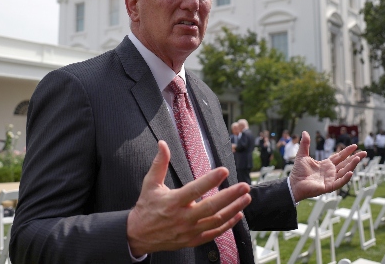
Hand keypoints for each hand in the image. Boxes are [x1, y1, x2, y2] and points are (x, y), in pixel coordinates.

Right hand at [127, 140, 250, 256]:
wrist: (139, 235)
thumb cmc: (146, 207)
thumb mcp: (150, 183)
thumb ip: (159, 163)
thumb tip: (163, 144)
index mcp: (173, 202)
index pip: (195, 190)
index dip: (210, 180)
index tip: (223, 170)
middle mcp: (183, 217)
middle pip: (211, 207)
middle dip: (230, 196)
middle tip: (244, 186)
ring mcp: (189, 231)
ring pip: (216, 220)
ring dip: (233, 209)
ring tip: (246, 198)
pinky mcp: (192, 240)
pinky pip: (214, 233)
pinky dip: (227, 225)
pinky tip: (237, 215)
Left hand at [289, 131, 365, 201]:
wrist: (294, 184)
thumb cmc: (298, 171)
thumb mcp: (302, 155)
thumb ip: (305, 144)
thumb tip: (305, 132)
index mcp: (326, 164)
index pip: (339, 157)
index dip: (347, 151)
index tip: (355, 146)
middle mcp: (330, 172)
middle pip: (345, 164)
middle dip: (355, 158)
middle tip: (364, 152)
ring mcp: (330, 179)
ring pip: (344, 172)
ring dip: (352, 165)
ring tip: (358, 158)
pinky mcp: (328, 187)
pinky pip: (339, 182)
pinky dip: (345, 178)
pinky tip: (351, 172)